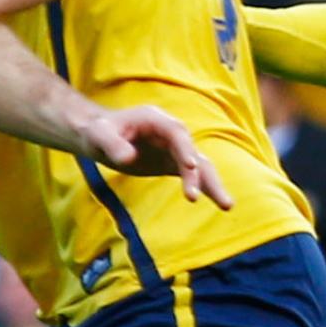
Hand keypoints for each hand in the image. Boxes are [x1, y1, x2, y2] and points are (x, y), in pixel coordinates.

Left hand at [78, 105, 235, 209]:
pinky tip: (222, 204)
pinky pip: (194, 177)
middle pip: (194, 153)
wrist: (100, 136)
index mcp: (157, 120)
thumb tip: (129, 159)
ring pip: (200, 167)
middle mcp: (172, 134)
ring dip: (212, 185)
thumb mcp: (98, 135)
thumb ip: (112, 145)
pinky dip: (206, 189)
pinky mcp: (174, 164)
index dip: (185, 150)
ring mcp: (176, 149)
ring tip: (228, 206)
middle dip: (201, 174)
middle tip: (199, 195)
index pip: (177, 134)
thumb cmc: (97, 131)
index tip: (191, 167)